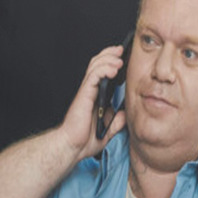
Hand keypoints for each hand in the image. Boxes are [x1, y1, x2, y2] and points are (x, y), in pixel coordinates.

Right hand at [59, 44, 127, 161]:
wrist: (72, 147)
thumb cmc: (84, 140)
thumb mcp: (107, 130)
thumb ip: (116, 121)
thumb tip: (125, 114)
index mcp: (94, 97)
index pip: (101, 73)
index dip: (110, 62)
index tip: (122, 57)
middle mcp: (89, 91)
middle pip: (97, 64)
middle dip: (109, 54)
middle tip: (121, 50)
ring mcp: (86, 92)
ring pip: (95, 66)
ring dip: (108, 59)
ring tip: (119, 57)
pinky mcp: (84, 95)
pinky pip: (93, 76)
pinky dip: (104, 69)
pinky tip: (113, 68)